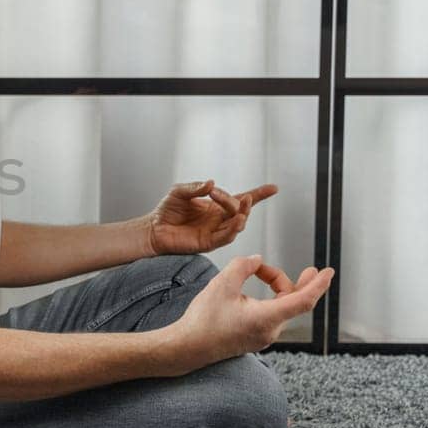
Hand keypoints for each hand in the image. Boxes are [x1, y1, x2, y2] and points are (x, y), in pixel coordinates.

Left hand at [145, 179, 277, 254]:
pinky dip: (233, 230)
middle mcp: (219, 219)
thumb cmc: (167, 210)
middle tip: (224, 195)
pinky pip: (225, 238)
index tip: (274, 188)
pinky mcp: (208, 243)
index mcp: (216, 206)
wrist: (153, 228)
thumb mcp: (180, 192)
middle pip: (239, 211)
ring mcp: (215, 232)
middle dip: (238, 202)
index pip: (240, 199)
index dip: (259, 194)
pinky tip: (237, 221)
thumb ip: (195, 187)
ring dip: (242, 215)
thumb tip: (211, 184)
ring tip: (242, 205)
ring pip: (236, 225)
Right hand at [169, 255, 333, 373]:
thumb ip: (244, 266)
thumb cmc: (203, 319)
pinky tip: (255, 291)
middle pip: (292, 301)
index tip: (329, 272)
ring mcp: (263, 337)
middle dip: (296, 282)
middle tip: (311, 270)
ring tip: (259, 272)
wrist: (188, 347)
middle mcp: (270, 330)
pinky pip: (271, 316)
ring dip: (276, 288)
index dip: (319, 285)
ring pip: (281, 307)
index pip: (303, 300)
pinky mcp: (255, 338)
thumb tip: (256, 261)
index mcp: (266, 317)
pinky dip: (269, 300)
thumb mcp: (222, 284)